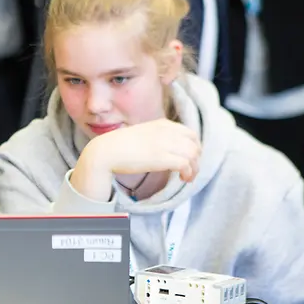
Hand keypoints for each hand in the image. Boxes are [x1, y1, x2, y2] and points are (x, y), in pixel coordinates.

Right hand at [73, 120, 200, 200]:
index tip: (189, 158)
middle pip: (194, 143)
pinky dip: (188, 173)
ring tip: (187, 178)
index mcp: (161, 124)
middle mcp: (166, 131)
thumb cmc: (119, 146)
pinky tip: (182, 179)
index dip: (194, 147)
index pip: (190, 133)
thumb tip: (165, 149)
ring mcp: (164, 144)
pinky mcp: (162, 157)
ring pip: (193, 155)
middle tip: (190, 170)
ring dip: (194, 168)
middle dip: (196, 158)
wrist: (106, 151)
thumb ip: (156, 137)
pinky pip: (185, 164)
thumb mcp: (142, 134)